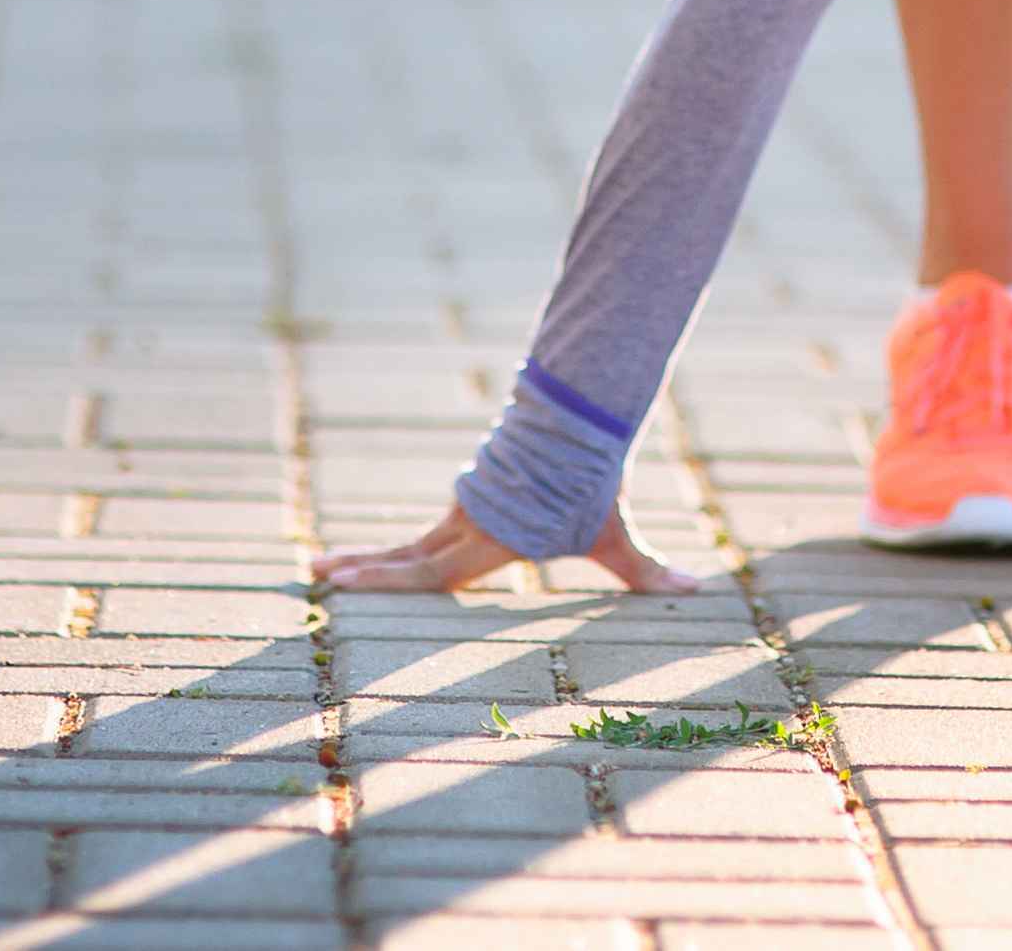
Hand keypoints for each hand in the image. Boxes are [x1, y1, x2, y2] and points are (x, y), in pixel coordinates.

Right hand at [313, 500, 700, 595]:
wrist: (581, 420)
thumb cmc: (595, 482)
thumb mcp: (617, 533)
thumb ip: (648, 569)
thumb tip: (697, 590)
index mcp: (492, 539)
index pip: (431, 570)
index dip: (388, 580)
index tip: (346, 584)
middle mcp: (468, 525)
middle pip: (405, 555)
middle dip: (361, 569)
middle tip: (314, 573)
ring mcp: (464, 510)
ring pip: (410, 541)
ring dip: (371, 557)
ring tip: (324, 567)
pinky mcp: (470, 501)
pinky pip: (429, 531)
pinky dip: (399, 548)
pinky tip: (375, 559)